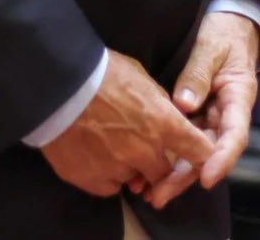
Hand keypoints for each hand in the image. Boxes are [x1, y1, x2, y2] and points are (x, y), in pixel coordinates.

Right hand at [40, 52, 211, 204]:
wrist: (56, 86)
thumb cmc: (100, 72)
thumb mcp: (140, 75)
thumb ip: (159, 101)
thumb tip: (170, 114)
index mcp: (163, 124)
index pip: (200, 151)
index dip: (203, 155)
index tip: (198, 156)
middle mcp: (146, 152)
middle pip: (165, 172)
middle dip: (157, 162)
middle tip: (140, 147)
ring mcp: (119, 169)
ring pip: (135, 180)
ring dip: (130, 169)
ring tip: (110, 146)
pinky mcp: (93, 181)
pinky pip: (110, 187)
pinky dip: (106, 176)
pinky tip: (94, 156)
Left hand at [135, 11, 257, 205]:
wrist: (230, 26)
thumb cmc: (224, 35)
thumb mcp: (211, 48)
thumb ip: (198, 74)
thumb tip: (183, 105)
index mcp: (238, 99)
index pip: (234, 136)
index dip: (221, 159)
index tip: (206, 178)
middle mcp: (225, 115)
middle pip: (209, 153)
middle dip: (185, 177)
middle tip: (158, 195)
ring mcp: (210, 117)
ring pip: (194, 152)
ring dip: (173, 174)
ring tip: (146, 192)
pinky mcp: (195, 116)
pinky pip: (183, 140)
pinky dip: (167, 156)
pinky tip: (146, 171)